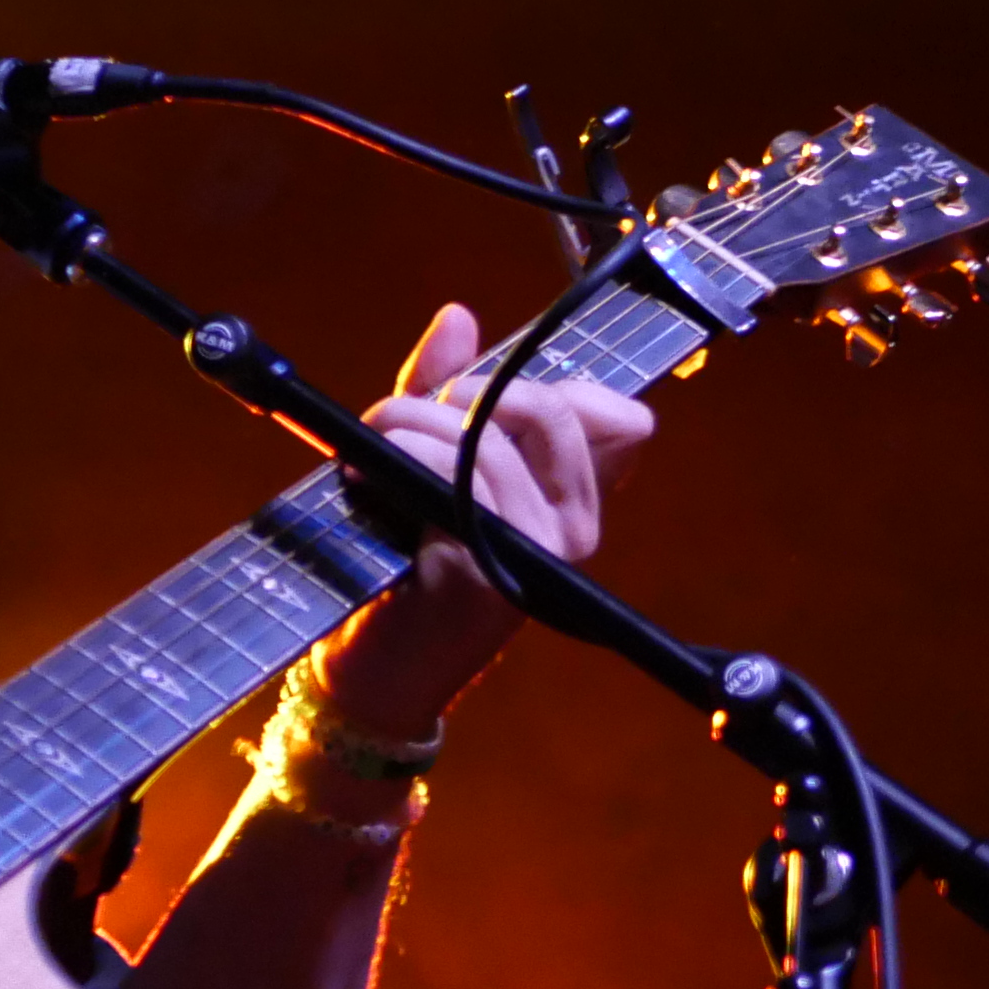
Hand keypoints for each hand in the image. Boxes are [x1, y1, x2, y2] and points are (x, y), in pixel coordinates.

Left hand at [313, 303, 656, 738]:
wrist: (376, 674)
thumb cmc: (403, 564)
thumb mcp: (430, 459)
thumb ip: (446, 387)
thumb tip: (459, 315)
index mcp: (575, 506)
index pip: (622, 421)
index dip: (563, 385)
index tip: (487, 391)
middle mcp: (572, 532)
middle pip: (552, 411)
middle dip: (472, 389)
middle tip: (417, 407)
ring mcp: (531, 556)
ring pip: (486, 441)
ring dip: (414, 420)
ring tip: (376, 439)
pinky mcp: (480, 573)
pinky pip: (446, 477)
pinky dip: (401, 455)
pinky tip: (366, 474)